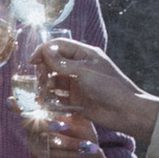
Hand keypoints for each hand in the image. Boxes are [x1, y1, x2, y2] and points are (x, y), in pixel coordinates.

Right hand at [39, 39, 153, 139]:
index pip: (59, 46)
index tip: (32, 61)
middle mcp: (80, 67)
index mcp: (84, 54)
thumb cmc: (110, 87)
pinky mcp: (77, 100)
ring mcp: (78, 83)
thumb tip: (45, 50)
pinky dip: (50, 98)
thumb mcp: (84, 71)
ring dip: (45, 85)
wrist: (125, 111)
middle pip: (54, 62)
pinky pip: (59, 97)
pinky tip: (45, 102)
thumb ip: (62, 62)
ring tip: (42, 93)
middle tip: (40, 80)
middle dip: (43, 70)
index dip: (44, 51)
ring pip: (54, 80)